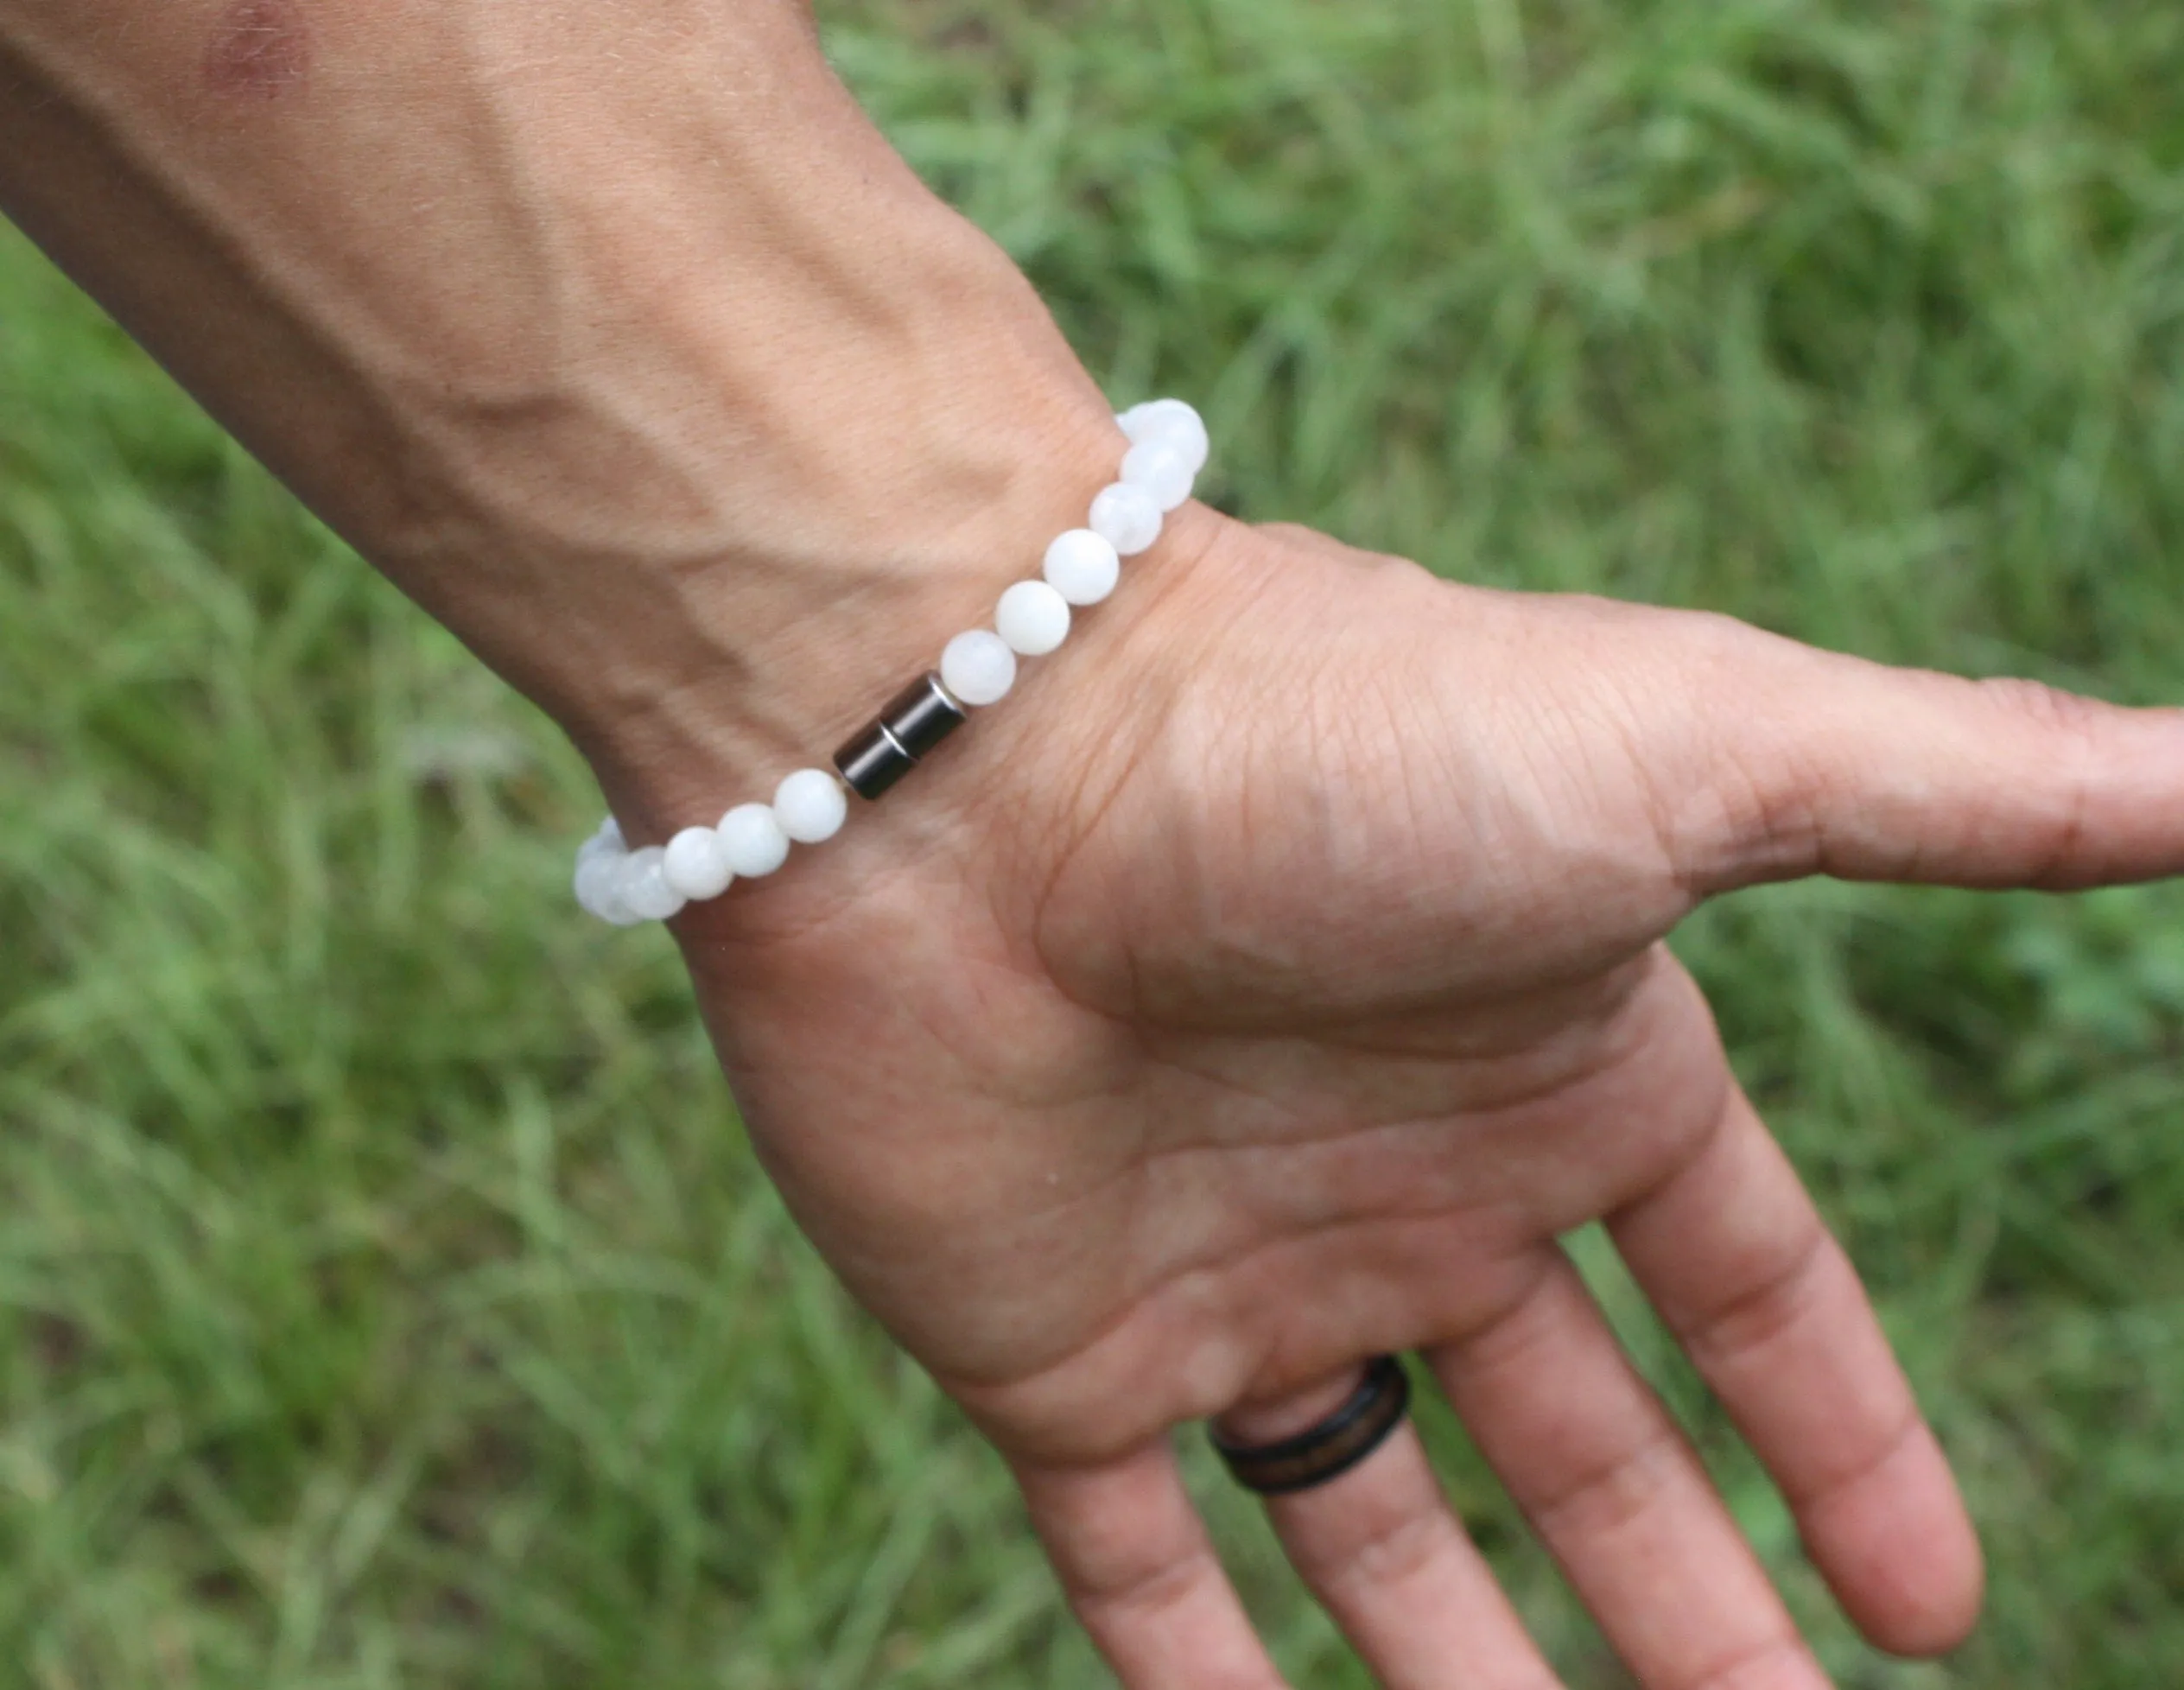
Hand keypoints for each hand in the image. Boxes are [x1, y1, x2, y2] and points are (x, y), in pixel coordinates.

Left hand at [675, 511, 2183, 1688]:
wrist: (968, 755)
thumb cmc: (1332, 738)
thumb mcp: (1697, 752)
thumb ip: (1953, 782)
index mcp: (1559, 1056)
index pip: (1740, 1288)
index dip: (1838, 1438)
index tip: (1926, 1605)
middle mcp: (1401, 1175)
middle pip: (1576, 1435)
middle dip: (1680, 1597)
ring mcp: (1227, 1272)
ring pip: (1374, 1529)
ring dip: (1473, 1676)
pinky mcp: (1052, 1353)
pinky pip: (1145, 1574)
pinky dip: (1210, 1687)